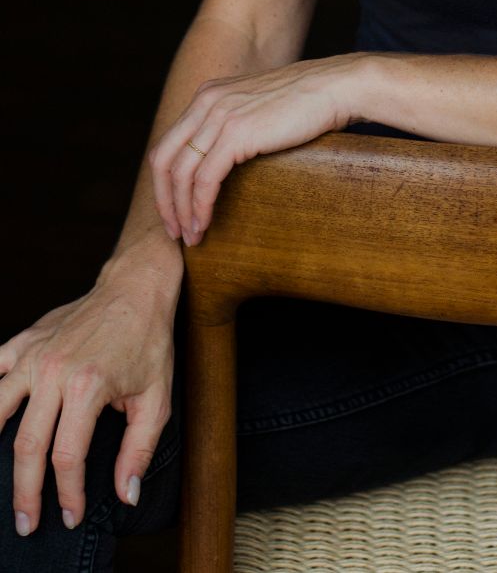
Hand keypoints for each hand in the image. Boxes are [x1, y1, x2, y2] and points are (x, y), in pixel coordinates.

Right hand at [0, 270, 175, 537]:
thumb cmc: (149, 341)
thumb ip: (139, 449)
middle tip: (26, 522)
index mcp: (88, 386)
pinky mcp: (25, 341)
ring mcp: (35, 354)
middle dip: (25, 492)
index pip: (66, 457)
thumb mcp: (157, 397)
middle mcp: (54, 371)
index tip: (70, 517)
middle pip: (27, 445)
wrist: (137, 287)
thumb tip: (126, 494)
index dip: (68, 494)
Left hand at [149, 51, 372, 246]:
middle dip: (163, 200)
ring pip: (181, 173)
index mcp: (207, 95)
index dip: (164, 182)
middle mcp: (206, 102)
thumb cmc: (306, 102)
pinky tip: (205, 224)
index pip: (168, 144)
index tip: (174, 210)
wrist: (334, 87)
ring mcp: (219, 116)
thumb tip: (226, 158)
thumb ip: (235, 123)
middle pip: (162, 159)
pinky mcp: (235, 134)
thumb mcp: (257, 106)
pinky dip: (200, 207)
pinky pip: (205, 179)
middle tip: (174, 230)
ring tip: (192, 236)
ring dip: (181, 211)